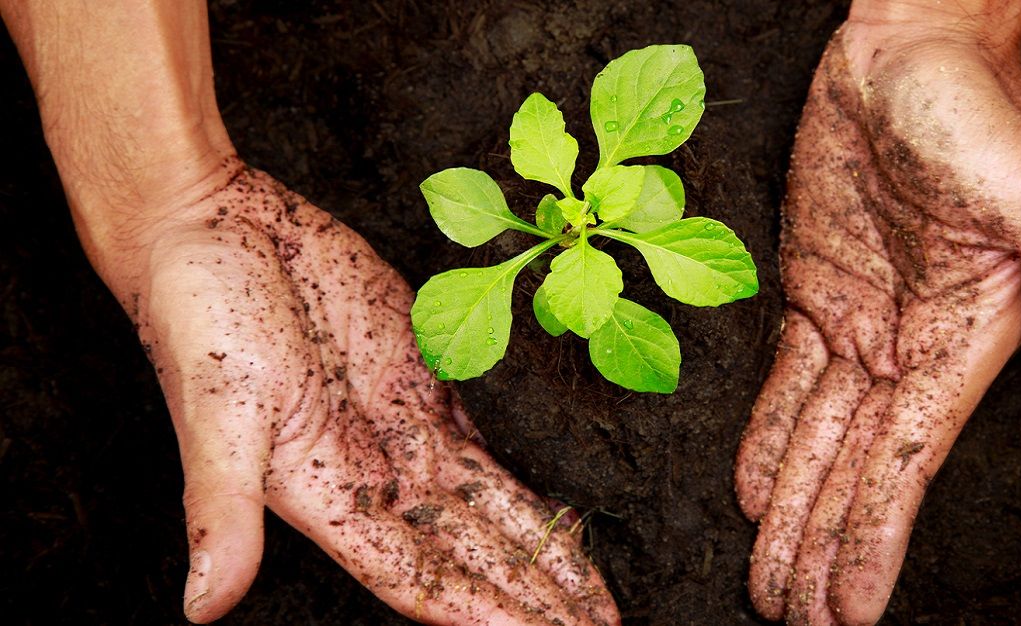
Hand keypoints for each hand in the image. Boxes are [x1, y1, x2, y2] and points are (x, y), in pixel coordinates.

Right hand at [124, 162, 618, 624]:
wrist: (213, 226)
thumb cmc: (198, 315)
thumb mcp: (215, 410)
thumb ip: (218, 511)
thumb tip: (203, 608)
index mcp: (327, 494)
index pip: (421, 576)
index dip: (484, 612)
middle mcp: (373, 473)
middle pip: (471, 553)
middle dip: (534, 596)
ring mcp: (402, 425)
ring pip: (490, 506)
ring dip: (541, 551)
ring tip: (596, 595)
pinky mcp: (421, 374)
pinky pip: (486, 440)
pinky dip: (524, 480)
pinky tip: (560, 509)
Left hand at [734, 5, 1020, 624]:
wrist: (907, 54)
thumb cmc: (973, 109)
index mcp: (961, 344)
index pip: (907, 465)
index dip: (874, 539)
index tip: (850, 613)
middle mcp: (909, 349)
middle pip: (852, 469)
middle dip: (820, 545)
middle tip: (787, 618)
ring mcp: (859, 323)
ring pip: (814, 437)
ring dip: (790, 510)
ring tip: (767, 579)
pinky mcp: (816, 290)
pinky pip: (787, 380)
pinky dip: (768, 435)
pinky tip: (753, 488)